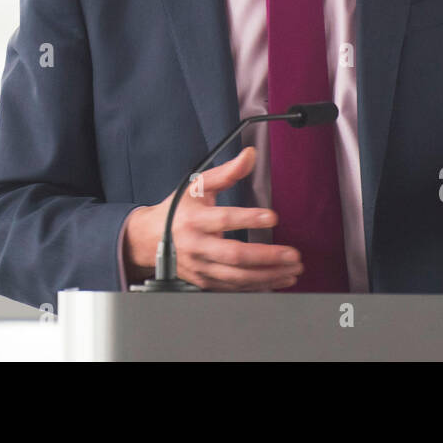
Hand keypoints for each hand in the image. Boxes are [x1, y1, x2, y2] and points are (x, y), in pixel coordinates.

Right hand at [123, 146, 302, 290]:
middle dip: (266, 256)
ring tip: (293, 269)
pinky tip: (278, 279)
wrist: (149, 239)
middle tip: (292, 254)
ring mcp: (200, 267)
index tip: (273, 217)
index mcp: (194, 219)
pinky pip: (234, 288)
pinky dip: (258, 286)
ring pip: (237, 277)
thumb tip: (250, 155)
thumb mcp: (197, 185)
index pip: (224, 219)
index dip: (248, 219)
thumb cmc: (177, 209)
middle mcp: (197, 246)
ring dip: (268, 275)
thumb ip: (227, 171)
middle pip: (234, 255)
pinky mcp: (204, 281)